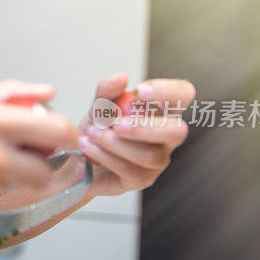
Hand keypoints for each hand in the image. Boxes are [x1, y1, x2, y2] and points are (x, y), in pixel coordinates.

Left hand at [77, 74, 194, 196]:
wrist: (76, 158)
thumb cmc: (96, 129)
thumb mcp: (97, 106)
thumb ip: (107, 92)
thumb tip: (121, 79)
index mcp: (161, 111)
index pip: (183, 95)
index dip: (168, 91)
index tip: (139, 91)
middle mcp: (166, 137)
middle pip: (177, 131)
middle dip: (146, 126)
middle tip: (116, 123)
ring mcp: (157, 160)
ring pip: (149, 155)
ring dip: (116, 143)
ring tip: (92, 133)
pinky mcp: (142, 179)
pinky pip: (129, 169)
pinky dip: (104, 155)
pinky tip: (88, 146)